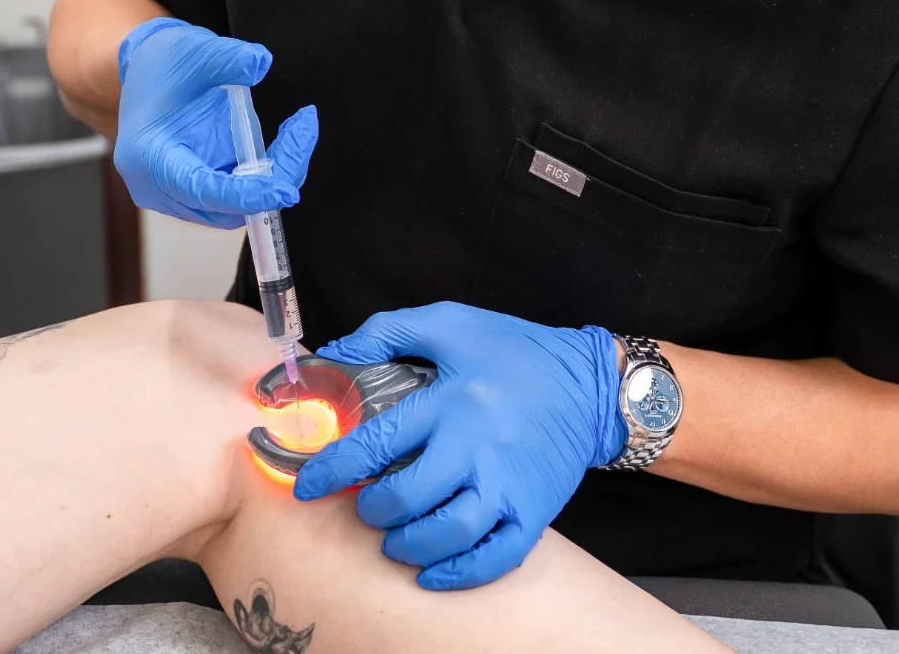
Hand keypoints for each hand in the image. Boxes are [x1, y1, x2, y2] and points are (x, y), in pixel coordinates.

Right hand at [112, 18, 318, 229]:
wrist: (145, 72)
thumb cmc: (163, 64)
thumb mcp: (194, 52)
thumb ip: (227, 58)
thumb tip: (261, 61)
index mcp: (149, 157)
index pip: (200, 190)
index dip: (245, 195)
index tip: (286, 191)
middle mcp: (157, 186)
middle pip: (223, 207)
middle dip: (273, 178)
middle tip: (304, 129)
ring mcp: (175, 195)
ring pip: (234, 208)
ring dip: (275, 176)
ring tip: (300, 129)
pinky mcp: (194, 193)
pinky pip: (235, 198)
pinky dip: (265, 175)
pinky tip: (286, 141)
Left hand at [292, 302, 624, 589]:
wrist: (590, 384)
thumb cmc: (514, 352)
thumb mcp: (450, 324)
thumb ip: (386, 333)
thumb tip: (332, 354)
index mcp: (452, 400)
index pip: (378, 442)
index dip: (334, 469)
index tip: (308, 485)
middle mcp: (478, 446)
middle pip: (409, 496)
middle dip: (373, 510)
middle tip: (366, 506)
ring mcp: (509, 484)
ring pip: (449, 533)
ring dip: (409, 544)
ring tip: (394, 538)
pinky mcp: (534, 512)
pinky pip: (495, 557)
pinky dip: (459, 573)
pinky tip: (433, 571)